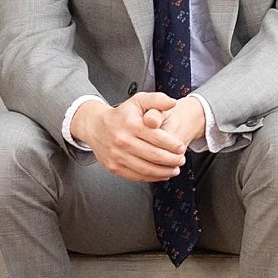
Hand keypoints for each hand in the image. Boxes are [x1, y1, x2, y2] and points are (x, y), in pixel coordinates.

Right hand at [70, 93, 191, 180]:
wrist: (96, 127)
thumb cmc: (121, 114)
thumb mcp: (139, 100)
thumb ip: (157, 100)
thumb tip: (172, 103)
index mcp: (131, 124)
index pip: (156, 137)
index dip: (172, 144)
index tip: (181, 148)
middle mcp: (123, 141)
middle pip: (153, 155)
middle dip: (171, 160)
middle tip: (181, 160)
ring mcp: (117, 156)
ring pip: (146, 169)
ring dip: (163, 171)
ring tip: (174, 169)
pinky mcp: (114, 168)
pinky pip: (136, 176)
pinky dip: (151, 177)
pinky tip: (161, 174)